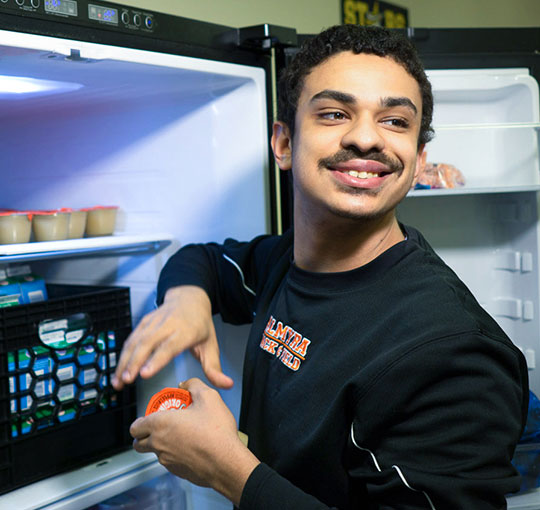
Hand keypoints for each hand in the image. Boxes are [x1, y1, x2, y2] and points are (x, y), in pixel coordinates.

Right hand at [112, 286, 232, 389]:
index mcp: (186, 331)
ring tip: (118, 381)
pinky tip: (119, 370)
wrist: (189, 298)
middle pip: (148, 343)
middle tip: (126, 381)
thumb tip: (227, 385)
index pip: (170, 346)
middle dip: (134, 363)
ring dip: (125, 361)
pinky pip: (131, 338)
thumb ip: (215, 368)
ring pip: (136, 341)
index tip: (145, 374)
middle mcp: (168, 324)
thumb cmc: (200, 324)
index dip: (156, 359)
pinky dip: (123, 354)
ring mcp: (154, 322)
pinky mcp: (144, 322)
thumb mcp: (211, 345)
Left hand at [130, 378, 259, 505]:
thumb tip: (185, 384)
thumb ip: (193, 384)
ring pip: (155, 452)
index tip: (153, 415)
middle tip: (162, 425)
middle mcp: (159, 444)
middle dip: (145, 434)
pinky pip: (170, 461)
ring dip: (162, 444)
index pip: (135, 427)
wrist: (227, 461)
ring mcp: (167, 461)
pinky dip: (176, 454)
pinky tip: (193, 446)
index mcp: (160, 424)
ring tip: (183, 433)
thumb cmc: (216, 432)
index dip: (140, 421)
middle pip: (138, 443)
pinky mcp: (178, 472)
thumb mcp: (208, 396)